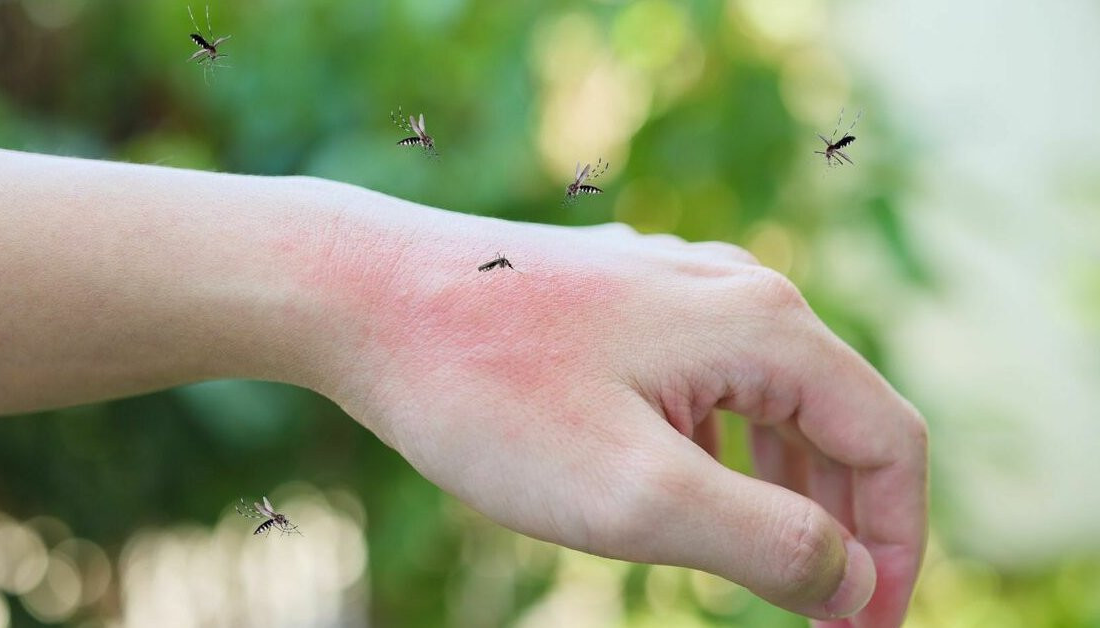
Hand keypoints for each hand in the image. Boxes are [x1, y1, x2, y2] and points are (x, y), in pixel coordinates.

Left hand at [324, 218, 926, 625]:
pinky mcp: (623, 302)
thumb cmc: (490, 394)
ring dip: (787, 493)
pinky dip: (726, 452)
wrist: (365, 297)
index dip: (899, 548)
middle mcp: (735, 292)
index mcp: (765, 327)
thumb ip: (767, 541)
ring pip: (772, 402)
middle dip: (846, 526)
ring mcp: (674, 289)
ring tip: (767, 570)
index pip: (891, 443)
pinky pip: (710, 384)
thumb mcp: (636, 495)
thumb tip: (850, 579)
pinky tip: (691, 491)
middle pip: (839, 420)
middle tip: (820, 618)